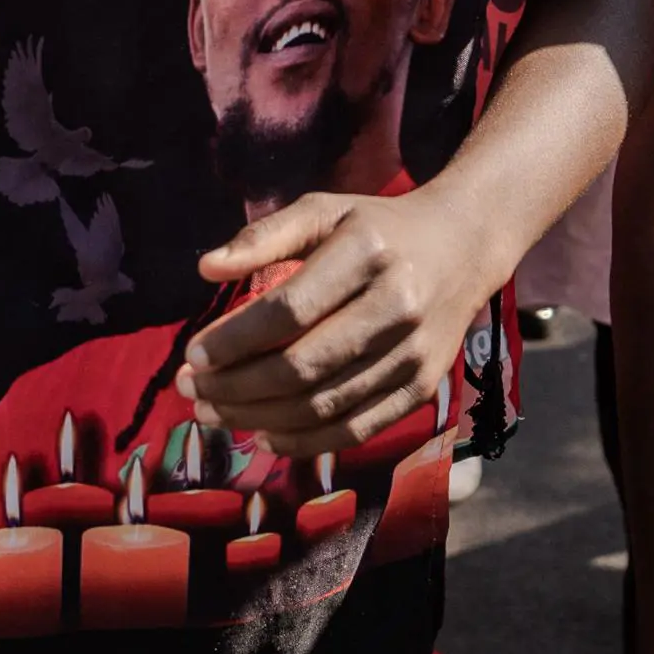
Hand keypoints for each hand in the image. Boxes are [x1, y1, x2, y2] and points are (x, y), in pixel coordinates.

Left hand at [176, 186, 493, 451]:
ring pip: (325, 404)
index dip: (236, 340)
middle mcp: (397, 306)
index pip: (289, 309)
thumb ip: (263, 236)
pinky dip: (306, 441)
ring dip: (259, 418)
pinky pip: (357, 428)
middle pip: (303, 366)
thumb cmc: (377, 228)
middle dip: (236, 387)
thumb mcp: (323, 211)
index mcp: (367, 252)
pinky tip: (264, 436)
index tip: (193, 355)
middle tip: (189, 392)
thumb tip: (205, 269)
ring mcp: (414, 354)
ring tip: (212, 415)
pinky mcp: (422, 387)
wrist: (463, 248)